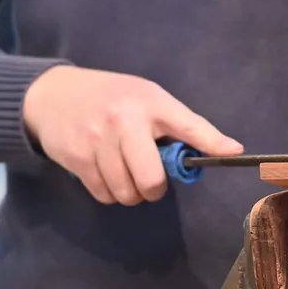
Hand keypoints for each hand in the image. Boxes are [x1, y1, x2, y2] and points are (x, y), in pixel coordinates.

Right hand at [23, 65, 242, 204]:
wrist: (52, 94)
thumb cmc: (114, 99)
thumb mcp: (149, 100)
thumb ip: (182, 127)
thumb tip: (228, 150)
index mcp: (152, 104)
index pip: (189, 125)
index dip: (213, 143)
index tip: (235, 152)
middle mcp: (125, 121)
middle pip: (150, 181)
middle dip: (153, 190)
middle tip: (149, 180)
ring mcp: (98, 140)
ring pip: (126, 193)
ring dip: (131, 194)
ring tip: (126, 175)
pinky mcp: (76, 157)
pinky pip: (103, 194)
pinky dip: (109, 193)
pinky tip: (107, 174)